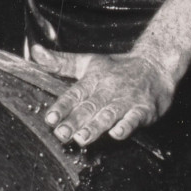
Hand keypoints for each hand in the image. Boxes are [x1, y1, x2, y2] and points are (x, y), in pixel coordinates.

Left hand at [30, 44, 175, 145]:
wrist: (155, 65)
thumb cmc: (118, 67)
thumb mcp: (88, 62)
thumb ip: (61, 62)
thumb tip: (35, 52)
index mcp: (93, 79)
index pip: (75, 94)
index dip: (62, 106)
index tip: (50, 118)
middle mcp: (108, 90)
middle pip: (89, 107)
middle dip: (75, 121)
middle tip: (61, 134)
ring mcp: (126, 100)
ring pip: (108, 114)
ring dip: (95, 126)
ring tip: (82, 138)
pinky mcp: (143, 109)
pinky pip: (134, 118)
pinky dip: (126, 126)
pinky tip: (117, 133)